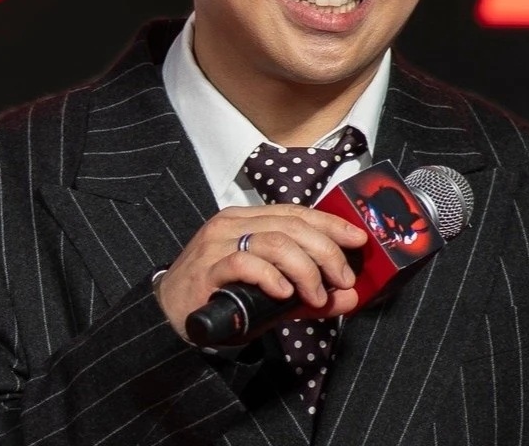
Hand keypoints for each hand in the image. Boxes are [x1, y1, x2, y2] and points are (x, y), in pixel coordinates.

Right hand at [155, 205, 368, 341]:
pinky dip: (272, 277)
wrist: (170, 315)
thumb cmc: (224, 298)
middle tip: (344, 278)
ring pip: (274, 241)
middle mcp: (232, 223)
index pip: (296, 212)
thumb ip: (310, 294)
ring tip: (317, 294)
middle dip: (325, 251)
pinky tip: (285, 293)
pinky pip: (246, 263)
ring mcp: (217, 243)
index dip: (330, 223)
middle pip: (291, 225)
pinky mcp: (207, 268)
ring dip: (304, 269)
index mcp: (248, 219)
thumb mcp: (274, 293)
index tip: (358, 239)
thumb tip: (350, 297)